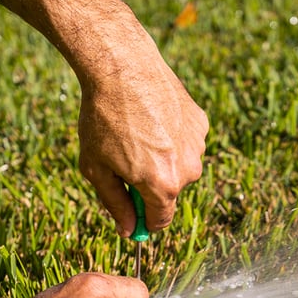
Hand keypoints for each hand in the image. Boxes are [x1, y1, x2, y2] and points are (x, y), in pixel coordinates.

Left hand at [78, 44, 208, 236]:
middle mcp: (187, 169)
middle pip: (169, 193)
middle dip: (150, 185)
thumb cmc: (103, 118)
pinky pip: (185, 143)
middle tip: (124, 161)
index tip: (133, 215)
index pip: (161, 221)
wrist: (122, 67)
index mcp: (162, 186)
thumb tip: (128, 230)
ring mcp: (197, 145)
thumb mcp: (96, 168)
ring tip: (137, 134)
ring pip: (179, 166)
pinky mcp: (200, 123)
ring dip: (162, 160)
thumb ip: (114, 204)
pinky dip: (171, 137)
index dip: (144, 221)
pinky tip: (152, 118)